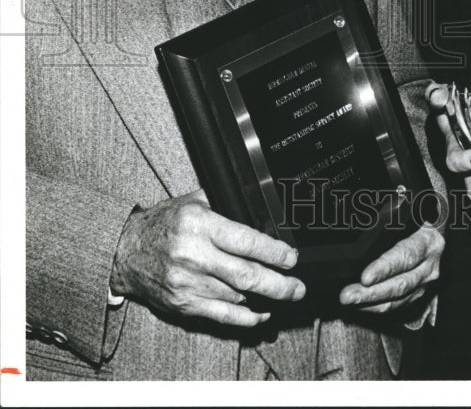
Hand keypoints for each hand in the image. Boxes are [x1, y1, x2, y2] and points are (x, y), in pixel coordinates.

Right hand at [110, 189, 304, 326]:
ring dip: (265, 298)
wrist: (124, 252)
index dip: (275, 252)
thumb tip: (260, 209)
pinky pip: (221, 315)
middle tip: (298, 286)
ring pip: (237, 296)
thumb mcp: (192, 201)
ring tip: (286, 294)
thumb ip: (224, 204)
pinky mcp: (183, 304)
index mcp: (199, 224)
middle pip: (246, 275)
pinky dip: (245, 317)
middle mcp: (195, 255)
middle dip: (279, 283)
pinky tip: (261, 314)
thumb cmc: (162, 224)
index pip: (246, 241)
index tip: (292, 258)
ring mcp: (188, 283)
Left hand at [338, 223, 443, 313]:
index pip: (406, 255)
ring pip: (398, 299)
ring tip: (350, 301)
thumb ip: (393, 216)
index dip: (385, 268)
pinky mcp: (419, 293)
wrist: (439, 230)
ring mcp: (426, 282)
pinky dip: (377, 307)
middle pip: (400, 283)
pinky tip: (360, 306)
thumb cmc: (422, 218)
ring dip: (370, 303)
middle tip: (348, 295)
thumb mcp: (413, 211)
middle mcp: (430, 265)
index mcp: (428, 241)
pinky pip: (397, 305)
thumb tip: (363, 213)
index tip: (365, 277)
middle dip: (371, 293)